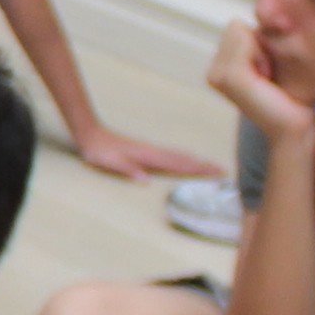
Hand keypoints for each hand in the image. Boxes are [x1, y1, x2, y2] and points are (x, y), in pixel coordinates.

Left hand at [69, 124, 222, 183]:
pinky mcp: (146, 150)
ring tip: (212, 167)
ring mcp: (150, 149)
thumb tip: (146, 179)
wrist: (90, 134)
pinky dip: (183, 159)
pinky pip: (170, 155)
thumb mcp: (109, 162)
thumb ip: (127, 169)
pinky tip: (186, 161)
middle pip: (183, 158)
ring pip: (178, 156)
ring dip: (196, 161)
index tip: (215, 172)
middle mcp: (152, 151)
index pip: (177, 163)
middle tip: (223, 171)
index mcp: (147, 155)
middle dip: (203, 165)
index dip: (197, 168)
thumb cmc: (98, 151)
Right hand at [203, 13, 314, 147]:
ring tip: (269, 78)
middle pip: (235, 27)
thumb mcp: (270, 64)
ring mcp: (217, 75)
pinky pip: (246, 40)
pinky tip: (268, 79)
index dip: (259, 42)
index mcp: (219, 68)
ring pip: (240, 31)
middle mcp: (212, 72)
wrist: (294, 129)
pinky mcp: (229, 77)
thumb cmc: (290, 98)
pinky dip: (263, 53)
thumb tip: (259, 22)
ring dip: (263, 49)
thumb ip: (257, 43)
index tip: (270, 70)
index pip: (235, 27)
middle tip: (270, 75)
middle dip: (259, 43)